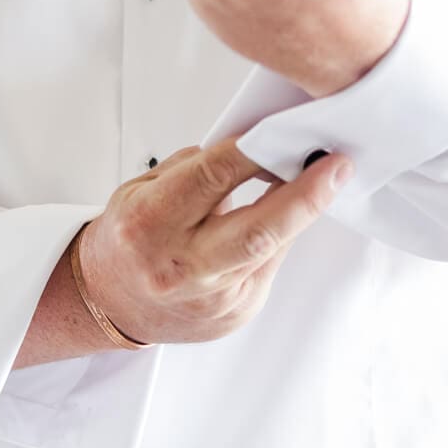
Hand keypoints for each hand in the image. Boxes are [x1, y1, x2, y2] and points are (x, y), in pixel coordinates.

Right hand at [78, 135, 354, 346]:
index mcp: (150, 223)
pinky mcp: (233, 315)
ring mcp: (210, 298)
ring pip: (270, 249)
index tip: (291, 132)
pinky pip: (267, 268)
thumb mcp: (140, 191)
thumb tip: (252, 146)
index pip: (214, 177)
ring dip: (299, 212)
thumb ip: (193, 171)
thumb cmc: (127, 238)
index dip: (259, 152)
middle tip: (337, 165)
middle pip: (258, 230)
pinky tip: (281, 220)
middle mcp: (180, 266)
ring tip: (323, 180)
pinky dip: (277, 239)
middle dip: (305, 195)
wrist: (109, 301)